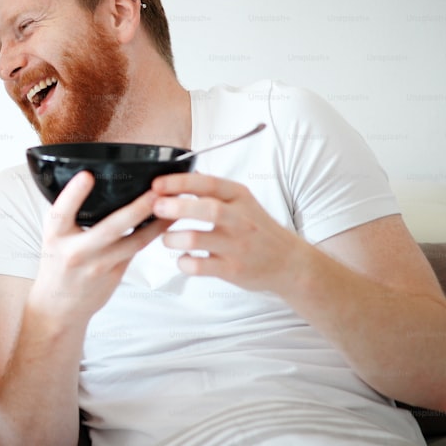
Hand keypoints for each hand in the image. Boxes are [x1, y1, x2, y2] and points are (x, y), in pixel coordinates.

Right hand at [30, 171, 172, 321]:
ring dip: (157, 223)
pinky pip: (137, 250)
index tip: (87, 175)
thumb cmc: (57, 264)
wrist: (59, 307)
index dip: (74, 194)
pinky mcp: (115, 275)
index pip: (62, 212)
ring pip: (134, 242)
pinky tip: (167, 221)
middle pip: (110, 228)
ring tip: (174, 204)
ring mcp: (98, 265)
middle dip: (136, 208)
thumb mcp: (53, 236)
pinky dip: (153, 233)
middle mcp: (76, 251)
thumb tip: (94, 182)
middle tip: (156, 191)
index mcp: (56, 236)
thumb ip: (69, 214)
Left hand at [151, 172, 304, 292]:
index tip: (157, 184)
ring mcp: (237, 246)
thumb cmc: (259, 229)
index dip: (179, 182)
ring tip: (167, 238)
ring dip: (172, 238)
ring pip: (196, 239)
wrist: (289, 262)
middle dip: (175, 207)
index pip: (208, 183)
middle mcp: (240, 219)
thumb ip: (213, 191)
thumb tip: (179, 175)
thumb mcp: (242, 202)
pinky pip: (198, 266)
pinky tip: (183, 258)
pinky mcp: (232, 270)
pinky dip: (183, 262)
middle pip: (205, 209)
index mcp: (239, 197)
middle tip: (156, 207)